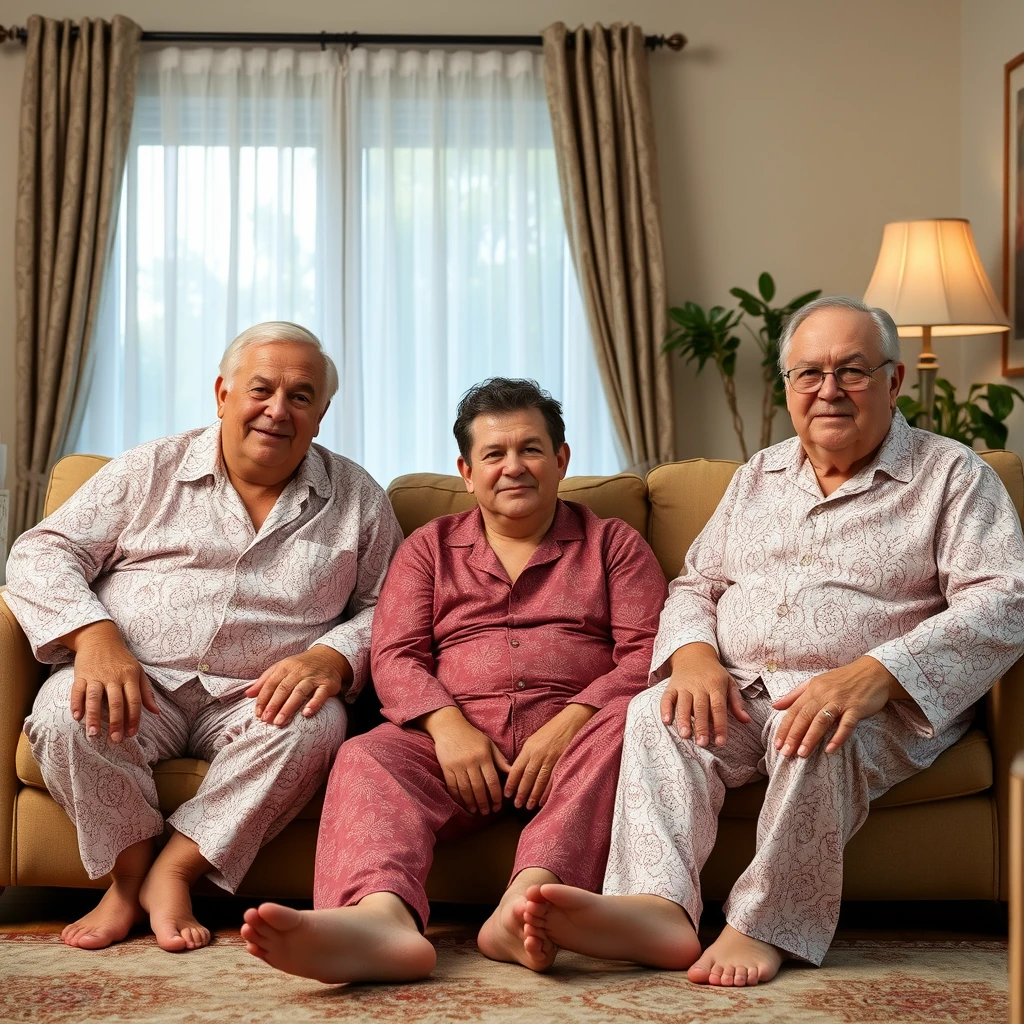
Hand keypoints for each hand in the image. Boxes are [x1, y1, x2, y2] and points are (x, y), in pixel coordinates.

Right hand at [63, 620, 159, 742]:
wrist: (100, 638)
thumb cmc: (122, 659)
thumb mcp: (138, 672)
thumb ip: (146, 692)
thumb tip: (156, 712)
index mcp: (130, 676)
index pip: (134, 700)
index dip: (134, 718)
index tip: (131, 734)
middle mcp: (113, 676)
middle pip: (116, 702)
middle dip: (116, 722)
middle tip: (116, 740)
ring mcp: (96, 675)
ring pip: (94, 698)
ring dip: (93, 717)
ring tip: (93, 734)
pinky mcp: (81, 674)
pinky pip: (77, 690)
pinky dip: (76, 703)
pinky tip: (77, 717)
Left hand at [244, 644, 351, 725]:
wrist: (329, 656)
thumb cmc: (301, 666)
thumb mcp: (282, 668)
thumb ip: (265, 681)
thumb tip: (248, 694)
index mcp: (286, 667)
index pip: (271, 684)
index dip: (263, 699)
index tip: (258, 714)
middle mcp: (299, 671)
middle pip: (284, 688)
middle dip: (274, 705)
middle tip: (266, 720)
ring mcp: (314, 677)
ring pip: (299, 692)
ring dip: (289, 707)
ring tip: (280, 722)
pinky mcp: (328, 683)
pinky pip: (321, 694)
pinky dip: (314, 703)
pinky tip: (306, 713)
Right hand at [418, 706, 510, 814]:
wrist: (449, 727)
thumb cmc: (472, 736)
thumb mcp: (489, 744)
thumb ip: (500, 760)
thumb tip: (512, 772)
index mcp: (484, 756)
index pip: (492, 781)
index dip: (496, 796)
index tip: (498, 806)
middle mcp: (471, 762)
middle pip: (479, 788)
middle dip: (484, 803)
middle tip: (487, 812)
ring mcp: (458, 765)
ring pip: (466, 789)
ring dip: (471, 803)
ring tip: (476, 811)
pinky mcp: (446, 768)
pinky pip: (453, 786)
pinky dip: (458, 797)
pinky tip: (463, 803)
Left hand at [505, 703, 594, 809]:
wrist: (571, 720)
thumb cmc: (551, 730)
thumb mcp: (534, 739)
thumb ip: (527, 755)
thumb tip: (518, 771)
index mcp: (529, 748)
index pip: (517, 768)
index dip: (511, 783)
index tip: (507, 794)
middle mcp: (539, 753)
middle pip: (528, 777)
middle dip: (521, 792)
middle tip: (517, 805)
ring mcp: (551, 758)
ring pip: (540, 780)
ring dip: (534, 795)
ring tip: (529, 806)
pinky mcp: (562, 761)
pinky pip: (553, 779)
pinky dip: (547, 791)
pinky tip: (543, 800)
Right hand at [660, 642, 750, 745]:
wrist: (694, 654)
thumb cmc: (714, 673)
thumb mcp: (729, 683)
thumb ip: (737, 702)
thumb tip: (746, 720)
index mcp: (715, 685)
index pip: (718, 707)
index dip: (719, 725)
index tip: (720, 742)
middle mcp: (699, 685)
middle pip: (700, 707)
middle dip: (701, 726)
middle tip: (702, 743)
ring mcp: (684, 685)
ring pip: (683, 703)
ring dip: (683, 719)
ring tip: (685, 735)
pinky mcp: (672, 686)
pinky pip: (667, 697)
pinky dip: (665, 708)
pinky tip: (666, 721)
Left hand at [772, 655, 907, 756]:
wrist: (874, 671)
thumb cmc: (843, 679)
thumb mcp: (816, 682)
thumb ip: (795, 694)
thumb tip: (775, 705)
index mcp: (812, 689)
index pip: (793, 710)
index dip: (784, 728)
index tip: (776, 744)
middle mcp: (824, 694)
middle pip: (804, 716)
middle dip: (793, 736)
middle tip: (785, 753)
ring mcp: (840, 701)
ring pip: (821, 721)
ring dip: (810, 738)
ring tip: (802, 754)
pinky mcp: (856, 707)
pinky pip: (846, 724)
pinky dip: (838, 737)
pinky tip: (830, 750)